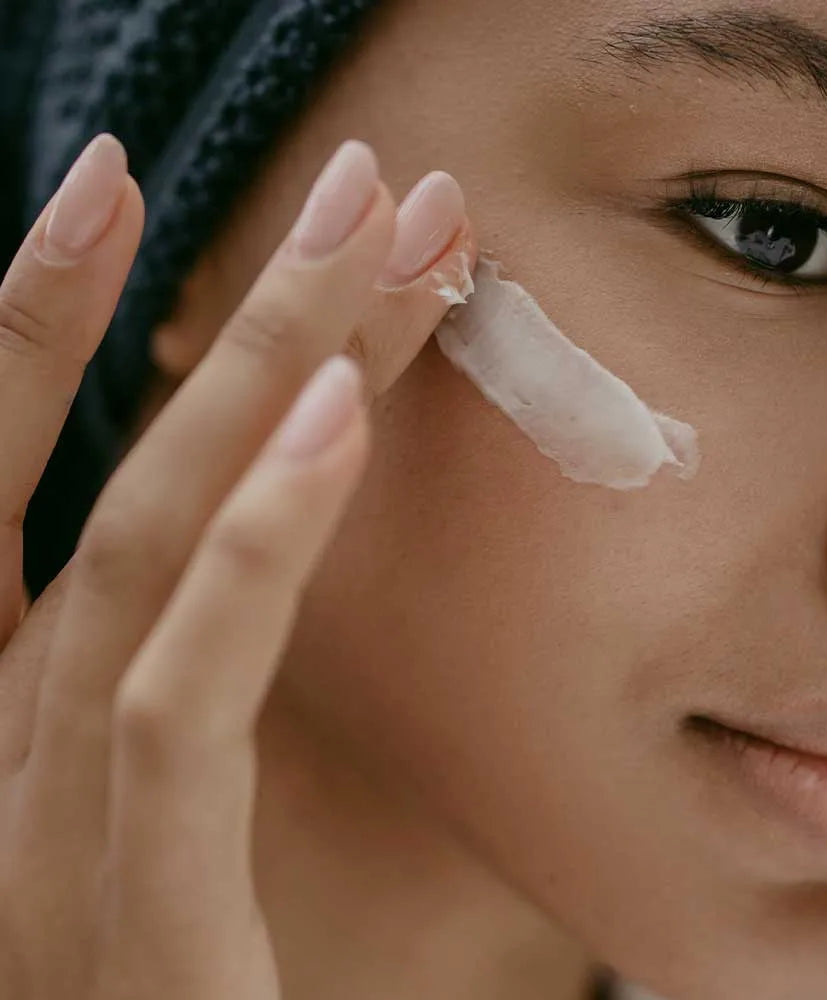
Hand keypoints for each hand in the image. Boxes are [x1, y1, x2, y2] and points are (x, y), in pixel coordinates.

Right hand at [0, 133, 475, 997]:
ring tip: (374, 234)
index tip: (115, 184)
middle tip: (348, 177)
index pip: (11, 475)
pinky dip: (258, 542)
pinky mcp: (133, 900)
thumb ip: (197, 652)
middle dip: (227, 308)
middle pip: (112, 471)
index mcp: (10, 706)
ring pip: (148, 540)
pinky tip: (343, 416)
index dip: (46, 318)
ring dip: (264, 367)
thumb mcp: (161, 788)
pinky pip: (185, 689)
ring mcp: (42, 816)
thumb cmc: (168, 975)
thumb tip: (282, 497)